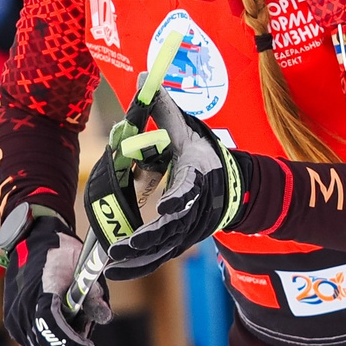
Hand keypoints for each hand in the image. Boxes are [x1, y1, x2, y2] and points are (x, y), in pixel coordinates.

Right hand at [0, 211, 108, 345]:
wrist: (34, 242)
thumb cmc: (60, 253)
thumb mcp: (83, 269)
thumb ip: (94, 296)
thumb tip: (105, 317)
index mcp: (41, 291)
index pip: (51, 330)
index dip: (71, 343)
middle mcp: (23, 306)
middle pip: (44, 345)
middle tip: (85, 339)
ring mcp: (14, 314)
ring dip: (56, 345)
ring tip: (73, 327)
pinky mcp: (11, 319)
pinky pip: (29, 340)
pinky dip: (45, 340)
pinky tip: (59, 326)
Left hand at [103, 96, 243, 279]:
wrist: (232, 183)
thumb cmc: (201, 154)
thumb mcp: (184, 129)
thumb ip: (163, 107)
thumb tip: (143, 74)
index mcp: (197, 175)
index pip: (189, 188)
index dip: (179, 198)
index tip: (166, 207)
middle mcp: (195, 206)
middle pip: (173, 227)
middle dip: (148, 238)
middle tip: (122, 247)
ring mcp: (190, 227)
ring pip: (165, 248)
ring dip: (140, 258)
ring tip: (113, 263)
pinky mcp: (182, 240)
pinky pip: (160, 256)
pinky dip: (140, 265)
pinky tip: (117, 271)